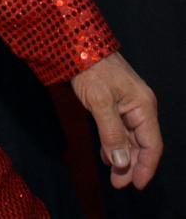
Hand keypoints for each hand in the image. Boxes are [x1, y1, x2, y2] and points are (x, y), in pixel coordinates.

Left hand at [71, 52, 161, 188]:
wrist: (76, 43)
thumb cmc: (90, 68)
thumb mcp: (99, 102)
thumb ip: (111, 133)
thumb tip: (122, 163)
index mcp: (143, 105)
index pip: (152, 144)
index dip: (146, 167)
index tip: (135, 185)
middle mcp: (140, 105)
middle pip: (142, 143)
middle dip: (132, 165)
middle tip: (117, 184)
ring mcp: (128, 103)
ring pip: (131, 138)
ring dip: (123, 157)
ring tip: (112, 175)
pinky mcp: (115, 101)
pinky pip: (120, 128)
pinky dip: (114, 143)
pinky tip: (106, 154)